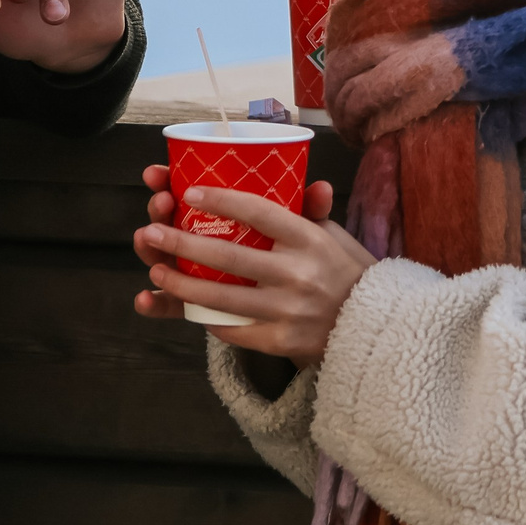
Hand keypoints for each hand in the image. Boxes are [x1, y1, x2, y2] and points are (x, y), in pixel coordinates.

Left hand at [133, 168, 365, 365]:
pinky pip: (234, 330)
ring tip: (156, 271)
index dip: (221, 200)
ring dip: (181, 284)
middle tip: (151, 231)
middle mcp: (298, 273)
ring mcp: (288, 310)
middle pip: (228, 255)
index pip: (259, 211)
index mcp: (310, 240)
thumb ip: (313, 213)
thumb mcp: (335, 237)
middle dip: (181, 243)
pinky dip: (209, 318)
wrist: (375, 328)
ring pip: (221, 297)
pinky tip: (189, 308)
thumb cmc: (350, 273)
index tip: (189, 191)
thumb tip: (314, 184)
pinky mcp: (282, 340)